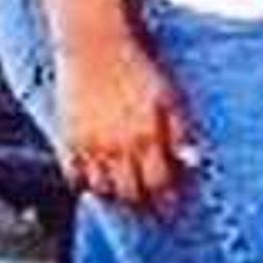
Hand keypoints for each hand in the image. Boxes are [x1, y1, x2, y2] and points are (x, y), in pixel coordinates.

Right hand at [58, 17, 195, 212]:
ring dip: (117, 200)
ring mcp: (89, 143)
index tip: (177, 212)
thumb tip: (194, 161)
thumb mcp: (171, 96)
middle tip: (155, 218)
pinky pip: (74, 174)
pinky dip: (86, 185)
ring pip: (102, 188)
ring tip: (129, 205)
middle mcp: (116, 145)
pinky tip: (97, 187)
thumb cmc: (137, 66)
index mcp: (146, 135)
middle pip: (131, 192)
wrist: (94, 44)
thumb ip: (181, 131)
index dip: (170, 202)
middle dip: (146, 209)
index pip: (161, 183)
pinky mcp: (67, 137)